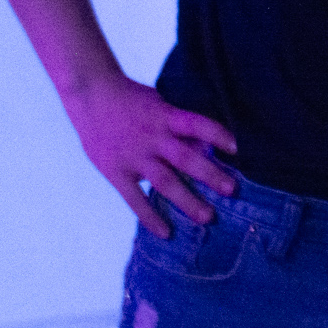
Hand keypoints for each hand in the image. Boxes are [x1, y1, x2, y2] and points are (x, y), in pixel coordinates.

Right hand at [61, 72, 238, 237]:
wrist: (89, 94)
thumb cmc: (131, 99)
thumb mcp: (158, 103)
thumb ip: (178, 125)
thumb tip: (206, 146)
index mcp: (165, 116)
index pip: (196, 124)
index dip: (217, 134)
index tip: (237, 149)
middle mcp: (152, 137)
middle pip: (186, 158)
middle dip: (211, 175)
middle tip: (233, 191)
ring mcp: (134, 156)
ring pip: (165, 182)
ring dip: (187, 201)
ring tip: (208, 218)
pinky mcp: (116, 172)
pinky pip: (135, 198)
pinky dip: (150, 217)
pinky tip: (166, 233)